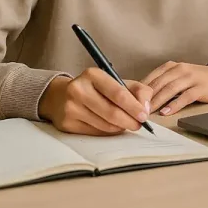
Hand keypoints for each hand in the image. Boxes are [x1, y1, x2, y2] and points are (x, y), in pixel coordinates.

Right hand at [38, 69, 152, 135]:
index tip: (144, 116)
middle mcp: (79, 89)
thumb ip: (138, 91)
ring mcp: (71, 107)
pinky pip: (95, 133)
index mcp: (93, 75)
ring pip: (105, 125)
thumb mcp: (117, 82)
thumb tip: (146, 108)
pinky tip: (111, 127)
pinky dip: (108, 132)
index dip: (134, 107)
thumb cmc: (97, 90)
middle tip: (138, 125)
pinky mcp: (67, 123)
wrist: (61, 96)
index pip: (118, 93)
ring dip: (120, 128)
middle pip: (112, 112)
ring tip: (126, 124)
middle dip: (130, 121)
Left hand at [141, 62, 207, 115]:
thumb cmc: (195, 79)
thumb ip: (162, 83)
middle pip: (159, 83)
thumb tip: (141, 96)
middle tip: (135, 109)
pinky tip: (166, 112)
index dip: (140, 89)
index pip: (152, 77)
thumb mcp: (177, 76)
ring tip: (148, 112)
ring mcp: (190, 78)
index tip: (130, 100)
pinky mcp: (200, 88)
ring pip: (170, 89)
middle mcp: (179, 69)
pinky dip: (174, 105)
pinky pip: (185, 97)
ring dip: (157, 101)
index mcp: (171, 66)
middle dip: (146, 97)